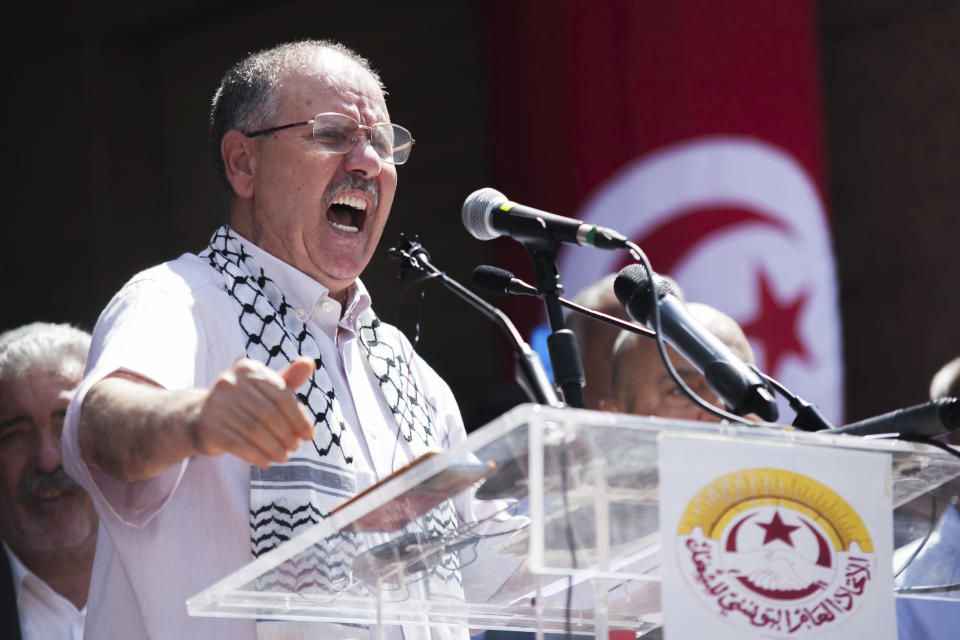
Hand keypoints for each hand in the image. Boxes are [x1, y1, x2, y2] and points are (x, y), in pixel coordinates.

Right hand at [190, 356, 316, 467]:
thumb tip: (309, 362)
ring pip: (256, 431)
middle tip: (295, 447)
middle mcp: (230, 382)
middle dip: (287, 435)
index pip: (282, 395)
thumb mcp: (264, 390)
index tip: (309, 436)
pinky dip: (257, 456)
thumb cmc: (242, 403)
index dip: (300, 418)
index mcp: (248, 369)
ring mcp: (217, 404)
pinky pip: (240, 445)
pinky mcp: (209, 426)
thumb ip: (288, 380)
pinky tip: (267, 462)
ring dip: (275, 448)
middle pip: (270, 414)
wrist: (199, 418)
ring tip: (285, 457)